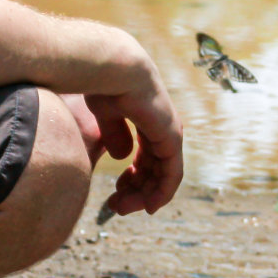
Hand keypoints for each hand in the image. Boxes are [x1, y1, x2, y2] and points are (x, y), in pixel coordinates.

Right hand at [83, 66, 181, 216]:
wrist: (115, 69)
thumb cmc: (105, 84)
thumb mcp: (106, 115)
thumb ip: (115, 135)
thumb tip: (122, 156)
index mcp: (148, 119)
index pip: (146, 156)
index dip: (133, 176)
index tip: (117, 191)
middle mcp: (163, 127)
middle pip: (153, 168)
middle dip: (135, 189)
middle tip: (116, 206)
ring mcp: (170, 133)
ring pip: (162, 176)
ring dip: (144, 196)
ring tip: (122, 208)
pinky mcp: (172, 139)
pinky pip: (172, 175)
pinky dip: (162, 193)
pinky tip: (149, 206)